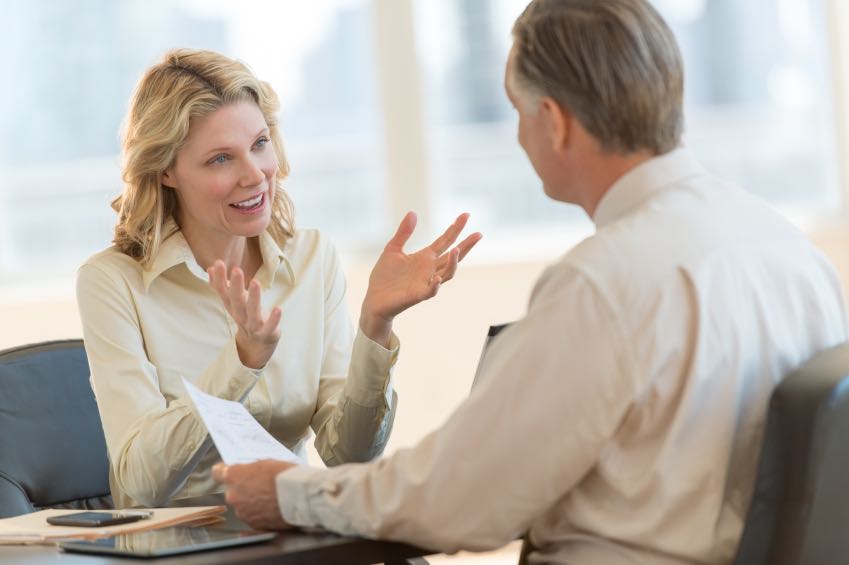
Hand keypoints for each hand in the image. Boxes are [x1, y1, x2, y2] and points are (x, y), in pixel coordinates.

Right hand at [208, 261, 281, 368]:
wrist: (254, 347)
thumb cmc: (245, 318)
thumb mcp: (232, 303)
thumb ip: (222, 286)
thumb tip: (210, 268)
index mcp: (232, 306)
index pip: (223, 292)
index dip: (219, 279)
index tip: (217, 263)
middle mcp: (241, 315)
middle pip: (236, 300)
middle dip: (235, 285)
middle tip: (236, 270)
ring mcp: (253, 325)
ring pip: (252, 312)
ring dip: (254, 298)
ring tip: (255, 282)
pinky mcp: (267, 333)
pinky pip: (270, 326)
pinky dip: (274, 319)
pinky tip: (278, 309)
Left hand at [212, 460, 294, 529]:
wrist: (299, 496)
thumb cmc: (285, 476)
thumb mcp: (266, 463)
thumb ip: (251, 470)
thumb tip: (249, 474)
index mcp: (234, 476)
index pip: (217, 473)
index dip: (223, 472)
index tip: (227, 472)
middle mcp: (233, 496)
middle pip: (233, 491)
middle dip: (244, 490)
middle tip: (261, 486)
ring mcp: (242, 512)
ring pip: (243, 506)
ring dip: (252, 503)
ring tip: (271, 498)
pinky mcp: (253, 525)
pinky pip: (253, 518)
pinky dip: (260, 514)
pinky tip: (273, 508)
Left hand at [360, 212, 481, 345]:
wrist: (374, 299)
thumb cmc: (384, 276)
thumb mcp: (392, 249)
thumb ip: (404, 232)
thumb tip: (413, 212)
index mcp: (425, 257)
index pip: (445, 241)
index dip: (455, 228)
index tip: (466, 215)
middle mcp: (429, 269)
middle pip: (453, 256)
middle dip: (466, 245)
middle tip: (479, 234)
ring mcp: (425, 282)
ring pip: (447, 273)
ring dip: (453, 263)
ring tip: (455, 250)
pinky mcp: (417, 295)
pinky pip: (430, 291)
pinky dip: (435, 285)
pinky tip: (436, 278)